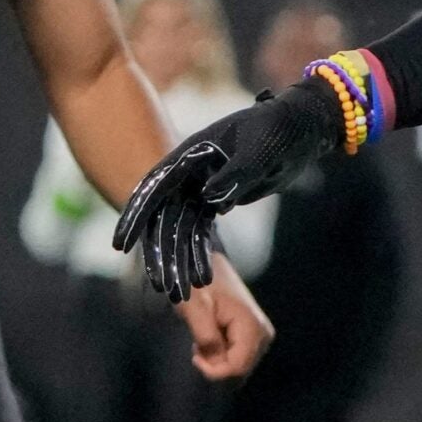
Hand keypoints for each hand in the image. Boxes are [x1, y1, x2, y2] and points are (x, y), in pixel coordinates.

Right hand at [113, 81, 342, 300]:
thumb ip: (236, 172)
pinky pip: (201, 231)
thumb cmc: (277, 128)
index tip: (121, 245)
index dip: (136, 215)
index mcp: (192, 153)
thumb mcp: (259, 148)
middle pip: (165, 215)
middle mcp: (191, 173)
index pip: (155, 186)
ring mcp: (202, 188)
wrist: (301, 127)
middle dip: (160, 252)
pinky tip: (199, 280)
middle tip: (160, 286)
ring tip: (179, 294)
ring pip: (182, 229)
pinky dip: (198, 254)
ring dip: (179, 260)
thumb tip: (210, 198)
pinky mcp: (218, 200)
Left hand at [176, 252, 274, 380]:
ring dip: (219, 359)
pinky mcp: (256, 332)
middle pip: (241, 368)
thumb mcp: (195, 309)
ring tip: (204, 340)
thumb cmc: (198, 283)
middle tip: (198, 346)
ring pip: (241, 364)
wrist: (206, 264)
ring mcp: (262, 332)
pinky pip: (241, 355)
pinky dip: (224, 353)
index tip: (195, 356)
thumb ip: (206, 338)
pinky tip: (213, 338)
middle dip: (216, 365)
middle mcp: (263, 332)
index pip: (238, 366)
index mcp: (251, 325)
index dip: (214, 370)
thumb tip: (216, 364)